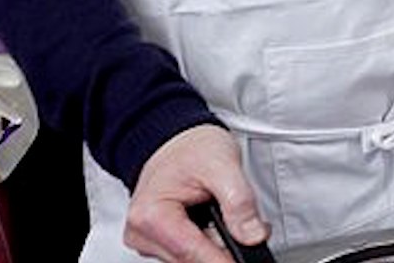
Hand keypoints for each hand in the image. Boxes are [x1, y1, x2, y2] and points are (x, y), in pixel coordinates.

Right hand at [123, 124, 264, 262]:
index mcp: (150, 215)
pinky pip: (187, 254)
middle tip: (250, 229)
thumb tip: (252, 236)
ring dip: (217, 248)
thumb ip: (239, 202)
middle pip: (190, 260)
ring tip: (232, 221)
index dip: (223, 260)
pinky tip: (218, 228)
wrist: (178, 142)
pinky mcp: (157, 243)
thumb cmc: (193, 148)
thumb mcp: (224, 165)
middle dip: (224, 250)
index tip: (245, 259)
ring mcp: (148, 241)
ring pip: (190, 260)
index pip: (190, 252)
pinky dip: (208, 245)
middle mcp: (141, 233)